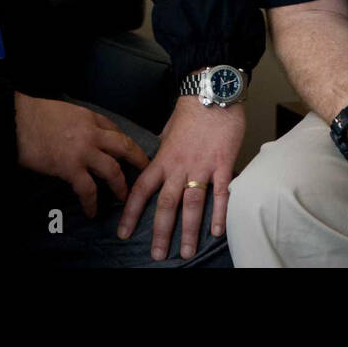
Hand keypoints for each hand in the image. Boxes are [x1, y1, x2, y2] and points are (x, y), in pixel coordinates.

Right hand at [14, 93, 149, 217]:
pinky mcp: (70, 168)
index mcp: (89, 117)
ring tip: (125, 198)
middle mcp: (92, 133)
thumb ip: (77, 123)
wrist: (17, 121)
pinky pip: (88, 189)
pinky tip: (92, 212)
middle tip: (146, 171)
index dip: (124, 141)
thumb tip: (79, 136)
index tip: (129, 151)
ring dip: (121, 186)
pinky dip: (92, 203)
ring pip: (113, 170)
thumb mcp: (64, 112)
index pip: (114, 129)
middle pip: (124, 147)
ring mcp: (83, 151)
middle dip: (139, 160)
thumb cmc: (34, 115)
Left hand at [117, 95, 244, 260]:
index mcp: (163, 158)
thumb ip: (163, 151)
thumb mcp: (168, 131)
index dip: (131, 213)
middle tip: (158, 255)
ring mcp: (202, 165)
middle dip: (161, 232)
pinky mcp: (223, 163)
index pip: (141, 189)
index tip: (124, 233)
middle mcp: (179, 165)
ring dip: (189, 230)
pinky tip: (216, 231)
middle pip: (166, 204)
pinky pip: (221, 192)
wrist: (213, 91)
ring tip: (187, 252)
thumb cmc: (191, 110)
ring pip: (192, 203)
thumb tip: (157, 163)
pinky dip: (220, 212)